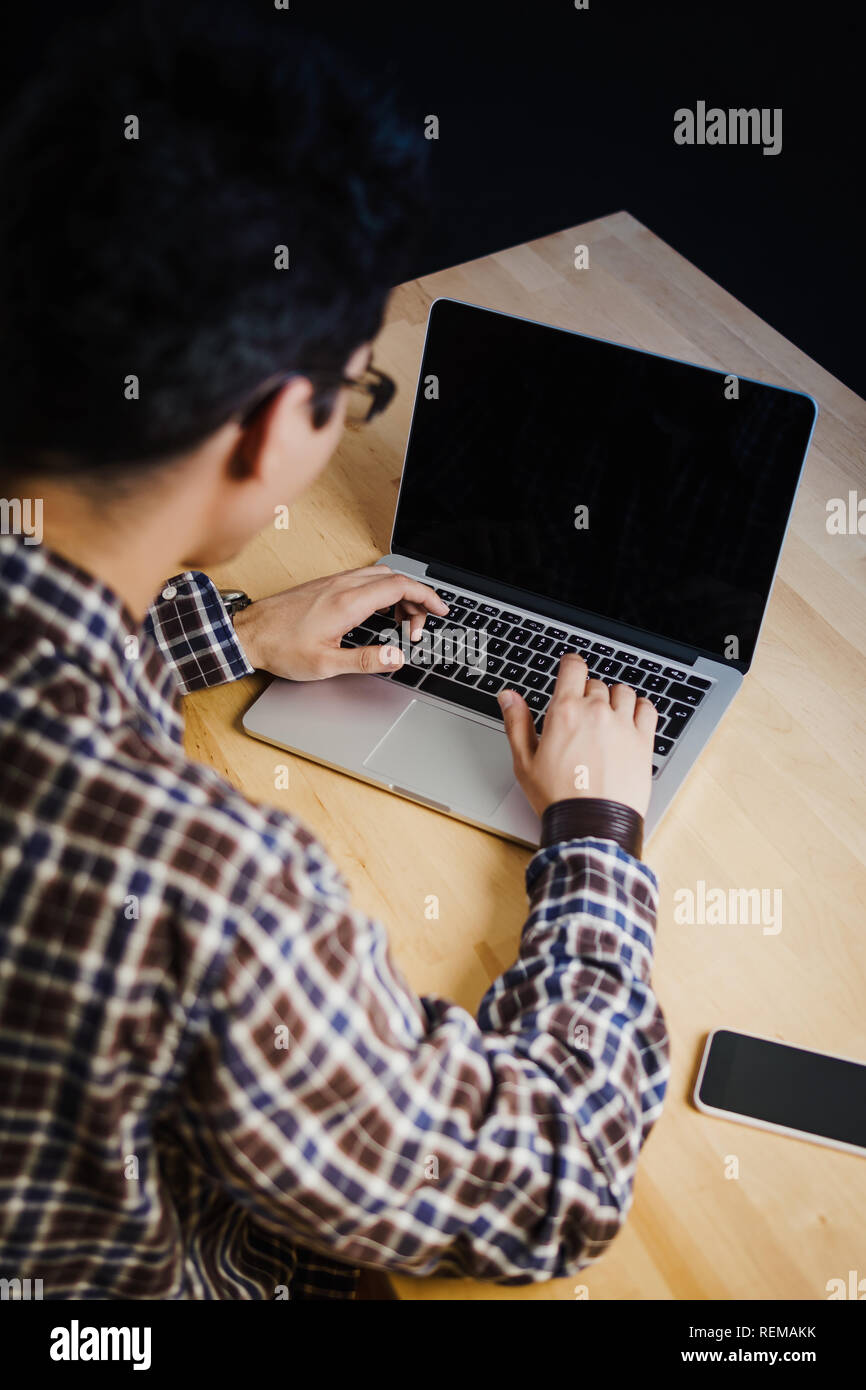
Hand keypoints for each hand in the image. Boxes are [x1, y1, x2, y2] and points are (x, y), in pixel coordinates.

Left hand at [231, 566, 448, 680]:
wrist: (247, 633)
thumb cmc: (280, 648)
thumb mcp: (326, 664)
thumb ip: (366, 660)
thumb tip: (397, 656)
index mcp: (348, 602)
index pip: (400, 587)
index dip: (426, 597)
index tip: (441, 610)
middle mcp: (343, 586)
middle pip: (394, 578)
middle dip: (417, 599)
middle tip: (421, 627)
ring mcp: (333, 582)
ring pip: (380, 576)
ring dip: (399, 594)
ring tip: (403, 622)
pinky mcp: (326, 585)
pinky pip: (364, 578)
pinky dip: (382, 591)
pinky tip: (379, 610)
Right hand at [497, 654, 656, 817]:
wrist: (591, 824)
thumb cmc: (557, 797)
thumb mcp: (525, 761)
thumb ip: (517, 723)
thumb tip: (508, 696)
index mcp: (565, 712)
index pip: (573, 667)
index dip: (571, 664)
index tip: (571, 668)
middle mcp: (596, 712)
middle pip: (596, 684)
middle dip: (587, 694)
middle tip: (581, 715)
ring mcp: (622, 725)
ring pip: (623, 692)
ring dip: (614, 698)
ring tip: (606, 716)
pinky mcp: (643, 741)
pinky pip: (647, 709)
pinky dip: (639, 708)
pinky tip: (630, 718)